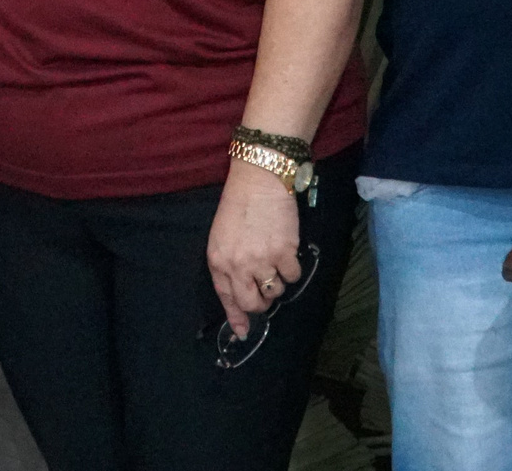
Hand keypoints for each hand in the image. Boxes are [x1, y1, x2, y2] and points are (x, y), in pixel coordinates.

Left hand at [207, 159, 301, 337]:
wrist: (258, 180)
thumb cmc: (239, 207)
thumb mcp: (221, 238)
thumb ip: (228, 269)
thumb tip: (241, 305)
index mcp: (218, 260)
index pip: (227, 298)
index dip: (237, 317)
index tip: (243, 330)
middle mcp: (238, 265)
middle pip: (252, 303)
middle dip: (261, 303)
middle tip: (266, 291)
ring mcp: (261, 259)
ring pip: (275, 291)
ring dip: (277, 282)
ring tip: (275, 261)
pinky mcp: (284, 252)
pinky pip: (292, 276)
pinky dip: (292, 268)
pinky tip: (287, 251)